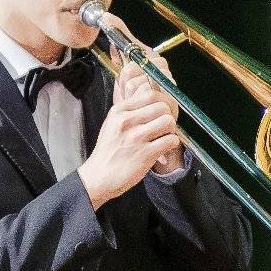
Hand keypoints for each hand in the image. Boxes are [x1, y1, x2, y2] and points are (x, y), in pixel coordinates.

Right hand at [78, 43, 183, 208]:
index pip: (149, 92)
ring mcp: (136, 137)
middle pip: (162, 105)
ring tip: (163, 136)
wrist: (99, 177)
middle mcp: (127, 121)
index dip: (160, 100)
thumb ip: (130, 109)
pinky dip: (171, 144)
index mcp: (119, 111)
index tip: (160, 111)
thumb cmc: (108, 151)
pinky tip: (163, 148)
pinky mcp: (146, 153)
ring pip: (168, 121)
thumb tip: (149, 92)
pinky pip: (171, 140)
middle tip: (163, 126)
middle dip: (167, 115)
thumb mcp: (112, 123)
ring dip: (170, 129)